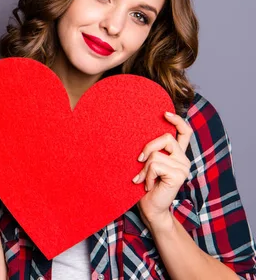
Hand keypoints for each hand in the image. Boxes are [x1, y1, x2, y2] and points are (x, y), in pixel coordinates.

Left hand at [133, 111, 193, 231]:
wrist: (150, 208)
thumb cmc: (144, 186)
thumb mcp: (146, 164)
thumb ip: (150, 151)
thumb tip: (136, 131)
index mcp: (177, 154)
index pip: (185, 132)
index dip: (177, 120)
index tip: (165, 113)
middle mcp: (183, 159)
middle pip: (166, 137)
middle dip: (147, 147)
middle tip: (138, 161)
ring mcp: (183, 167)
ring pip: (156, 154)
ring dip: (144, 168)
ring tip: (143, 180)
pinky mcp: (178, 175)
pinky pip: (155, 165)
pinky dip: (147, 175)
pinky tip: (148, 185)